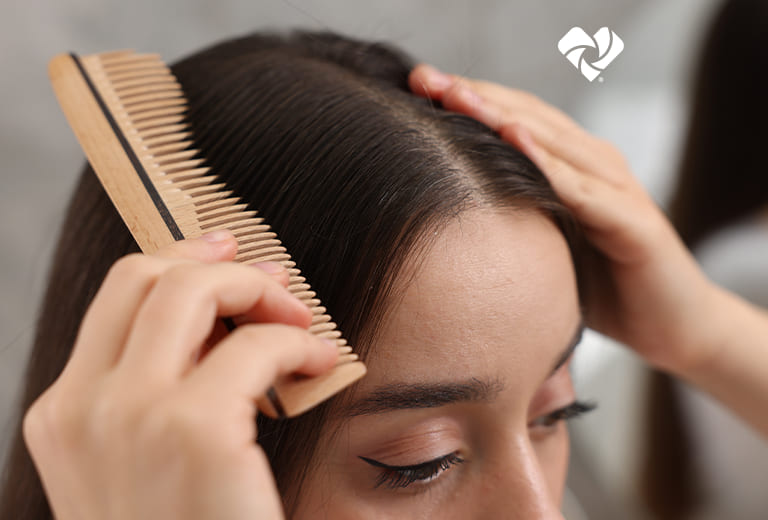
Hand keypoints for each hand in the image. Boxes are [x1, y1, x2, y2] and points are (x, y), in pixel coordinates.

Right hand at [22, 231, 338, 519]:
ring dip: (260, 290)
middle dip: (219, 263)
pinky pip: (258, 345)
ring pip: (194, 289)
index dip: (176, 260)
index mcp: (63, 416)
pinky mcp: (196, 433)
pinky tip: (316, 362)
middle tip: (273, 278)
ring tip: (298, 318)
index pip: (116, 296)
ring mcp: (131, 418)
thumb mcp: (143, 464)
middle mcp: (83, 409)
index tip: (223, 253)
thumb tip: (217, 320)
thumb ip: (159, 393)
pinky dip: (296, 341)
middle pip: (148, 275)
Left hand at [408, 65, 719, 373]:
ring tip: (458, 96)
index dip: (467, 100)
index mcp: (571, 167)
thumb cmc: (601, 284)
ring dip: (503, 117)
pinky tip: (517, 142)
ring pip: (553, 143)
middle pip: (527, 118)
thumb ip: (511, 218)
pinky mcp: (634, 222)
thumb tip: (447, 213)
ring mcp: (616, 188)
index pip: (513, 120)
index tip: (416, 87)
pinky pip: (585, 190)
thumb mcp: (544, 243)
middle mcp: (594, 166)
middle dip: (474, 96)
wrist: (672, 324)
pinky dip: (550, 165)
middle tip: (424, 79)